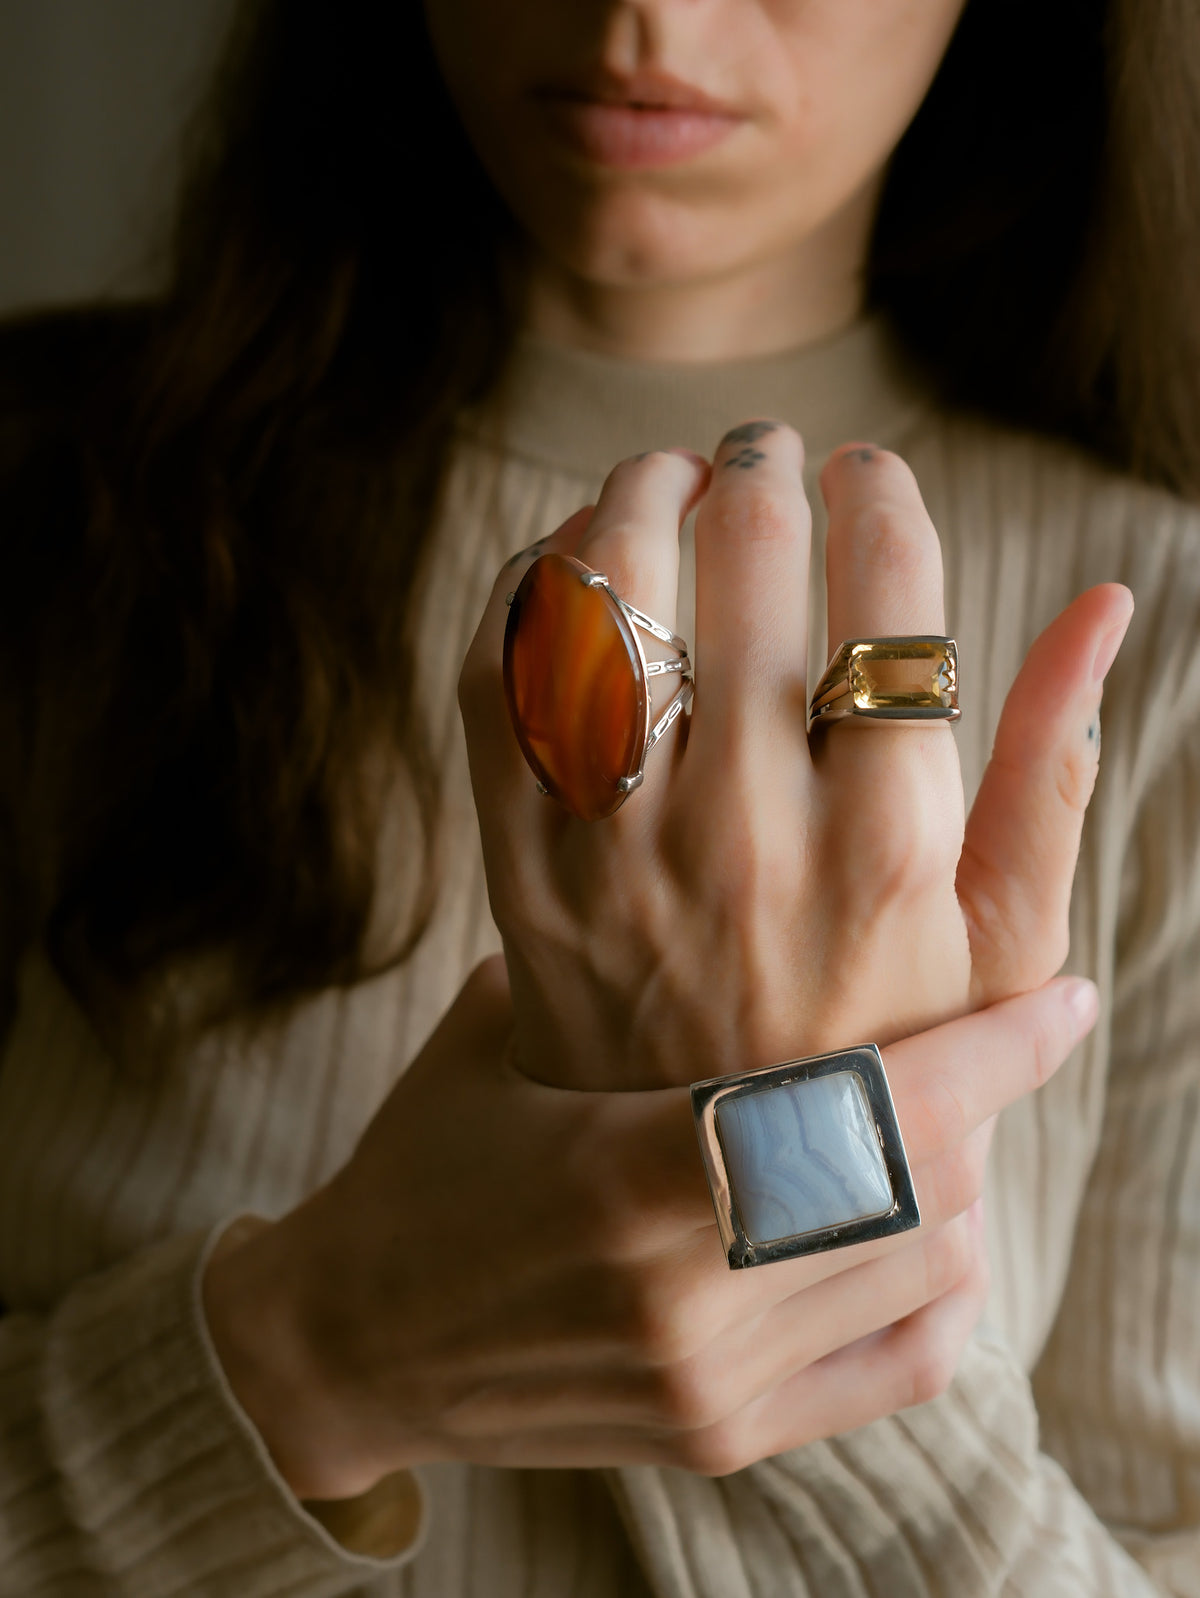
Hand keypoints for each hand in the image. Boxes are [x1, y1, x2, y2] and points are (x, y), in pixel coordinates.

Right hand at [202, 957, 1095, 1496]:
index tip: (1062, 1002)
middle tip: (973, 1041)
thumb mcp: (499, 1034)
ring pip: (926, 1273)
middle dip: (971, 1103)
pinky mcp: (722, 1435)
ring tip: (929, 1124)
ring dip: (955, 1188)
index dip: (985, 1052)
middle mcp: (684, 1293)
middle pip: (918, 1189)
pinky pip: (899, 1367)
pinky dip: (934, 1291)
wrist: (353, 1339)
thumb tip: (726, 863)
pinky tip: (904, 1233)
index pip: (863, 1112)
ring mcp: (712, 1381)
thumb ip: (619, 967)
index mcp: (626, 1174)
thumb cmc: (424, 1158)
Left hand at [460, 426, 1130, 1089]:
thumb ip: (1049, 775)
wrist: (703, 1191)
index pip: (890, 602)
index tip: (874, 472)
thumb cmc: (875, 1054)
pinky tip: (574, 563)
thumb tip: (1103, 606)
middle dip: (764, 470)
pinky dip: (527, 590)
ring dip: (634, 500)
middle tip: (768, 449)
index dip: (882, 499)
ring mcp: (618, 854)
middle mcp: (747, 839)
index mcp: (886, 853)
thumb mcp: (997, 945)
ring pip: (607, 600)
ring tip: (667, 477)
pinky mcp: (522, 870)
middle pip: (747, 570)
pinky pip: (498, 682)